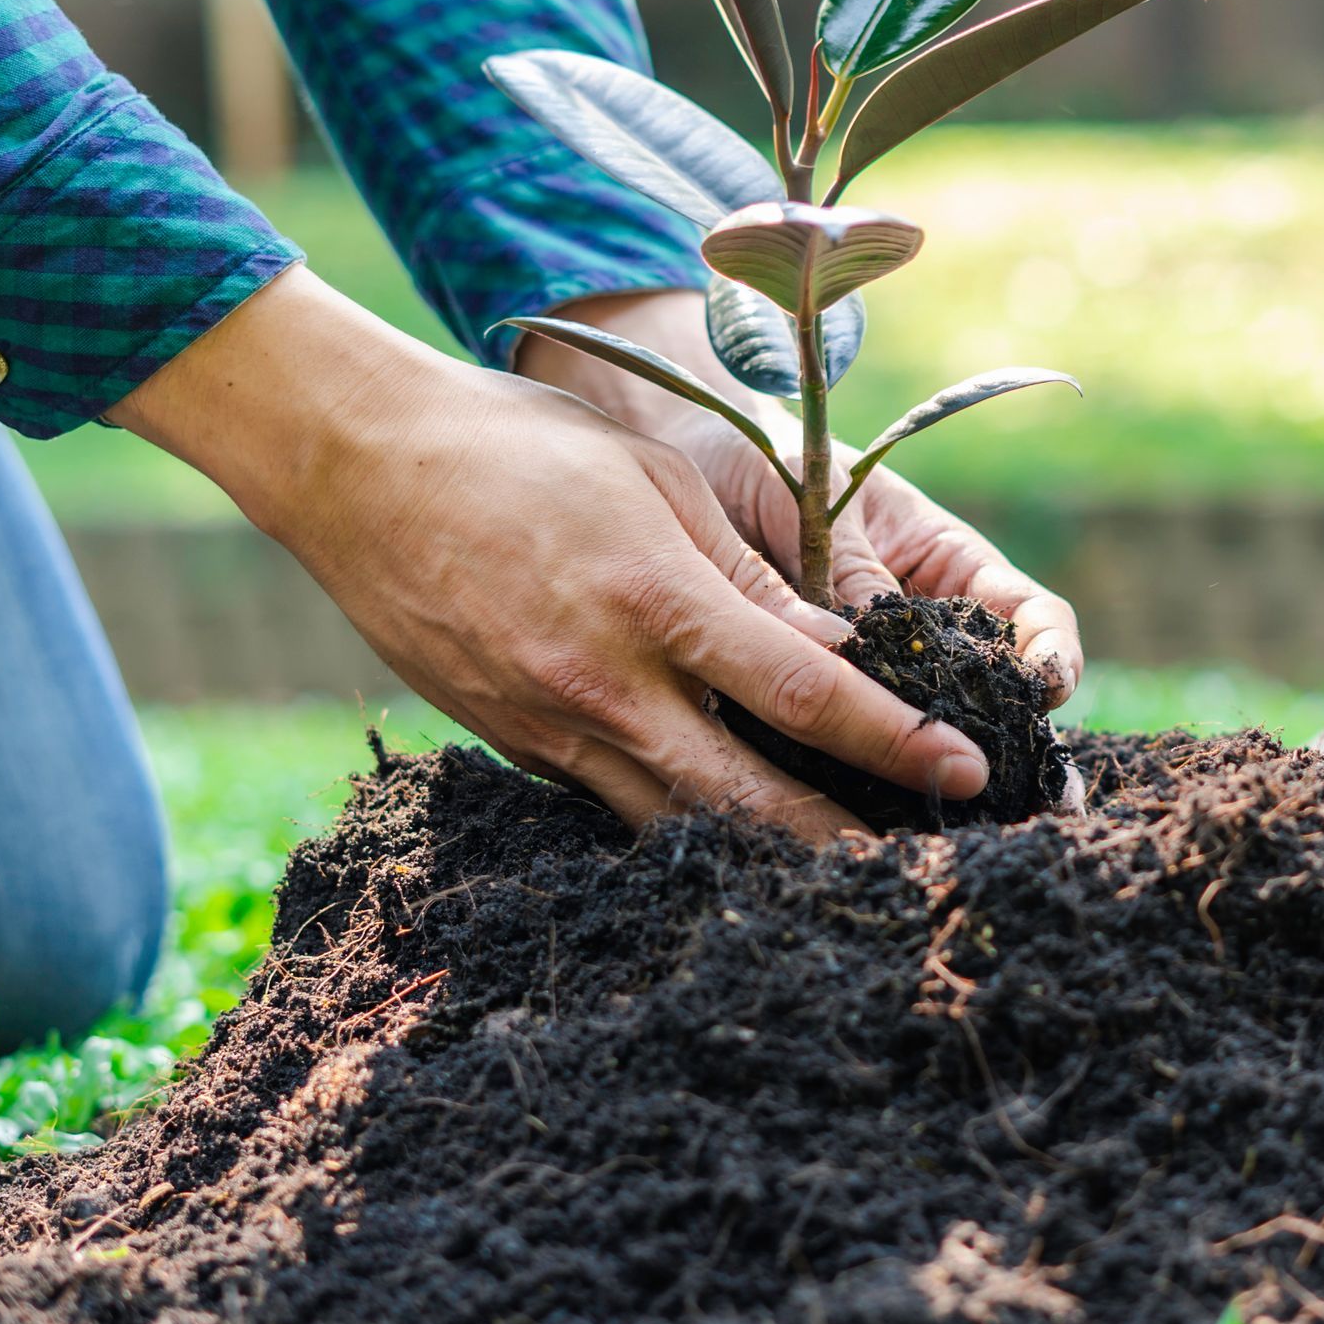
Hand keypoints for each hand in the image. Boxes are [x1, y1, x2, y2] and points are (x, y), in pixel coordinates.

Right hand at [112, 269, 988, 840]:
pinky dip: (678, 820)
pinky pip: (610, 802)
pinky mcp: (511, 748)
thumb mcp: (656, 483)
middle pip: (747, 802)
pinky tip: (727, 821)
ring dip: (762, 855)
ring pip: (677, 826)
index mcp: (657, 601)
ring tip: (839, 868)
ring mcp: (548, 730)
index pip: (805, 694)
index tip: (963, 775)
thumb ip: (748, 578)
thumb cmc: (522, 452)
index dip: (894, 742)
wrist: (360, 470)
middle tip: (917, 872)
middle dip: (840, 847)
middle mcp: (605, 685)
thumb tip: (836, 651)